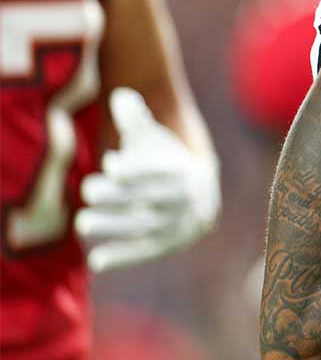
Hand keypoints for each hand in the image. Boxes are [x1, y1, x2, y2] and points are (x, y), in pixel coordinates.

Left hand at [75, 88, 219, 272]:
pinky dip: (121, 257)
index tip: (111, 166)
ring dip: (114, 227)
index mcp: (183, 170)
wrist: (199, 196)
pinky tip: (95, 262)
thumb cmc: (163, 161)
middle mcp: (184, 199)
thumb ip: (135, 118)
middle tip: (87, 189)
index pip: (160, 171)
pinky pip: (144, 252)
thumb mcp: (153, 138)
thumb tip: (120, 97)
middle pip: (150, 199)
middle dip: (118, 196)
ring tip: (82, 223)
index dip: (137, 169)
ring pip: (145, 227)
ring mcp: (176, 224)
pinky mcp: (166, 245)